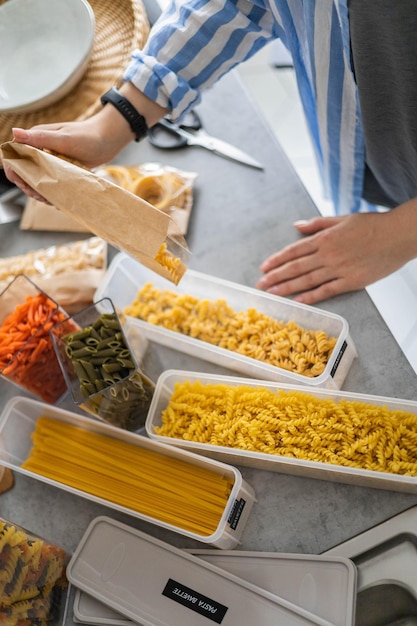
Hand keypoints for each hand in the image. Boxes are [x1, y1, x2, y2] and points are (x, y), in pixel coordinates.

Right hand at [2, 82, 167, 200]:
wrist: (108, 140)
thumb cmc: (88, 135)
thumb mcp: (65, 138)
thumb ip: (40, 138)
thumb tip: (15, 133)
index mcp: (36, 139)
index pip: (14, 155)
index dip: (14, 171)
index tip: (23, 184)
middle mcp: (39, 149)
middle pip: (23, 171)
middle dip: (28, 186)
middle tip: (41, 197)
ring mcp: (49, 160)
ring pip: (36, 179)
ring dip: (39, 192)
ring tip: (50, 201)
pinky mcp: (59, 168)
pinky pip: (49, 182)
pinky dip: (50, 192)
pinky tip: (57, 200)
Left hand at [256, 203, 416, 304]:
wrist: (398, 235)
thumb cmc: (372, 225)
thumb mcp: (342, 218)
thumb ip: (318, 224)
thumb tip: (297, 225)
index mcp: (325, 238)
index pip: (294, 251)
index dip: (277, 260)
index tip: (264, 267)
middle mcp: (328, 254)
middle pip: (296, 267)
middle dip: (276, 276)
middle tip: (260, 284)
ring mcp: (339, 269)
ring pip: (307, 281)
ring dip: (287, 288)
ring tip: (272, 293)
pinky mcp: (352, 281)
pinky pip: (327, 291)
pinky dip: (311, 297)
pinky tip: (298, 301)